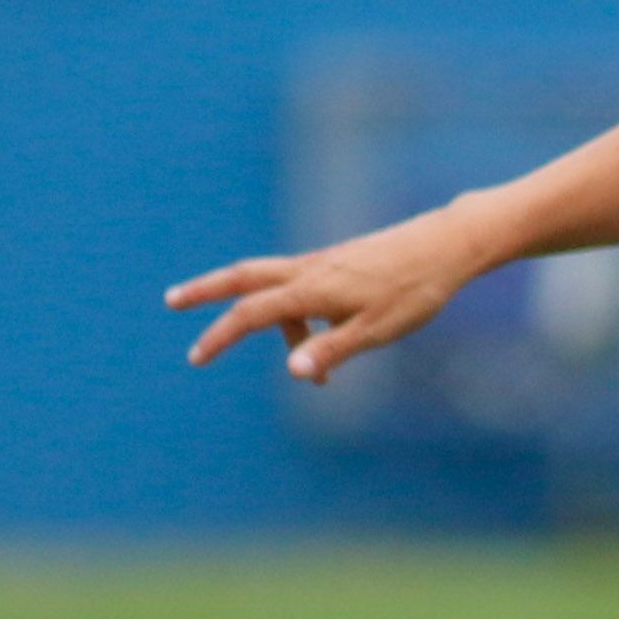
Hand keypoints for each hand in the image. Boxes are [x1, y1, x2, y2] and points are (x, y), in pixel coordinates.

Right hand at [166, 204, 502, 382]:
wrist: (448, 244)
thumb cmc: (416, 290)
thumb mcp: (377, 330)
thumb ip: (332, 350)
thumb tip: (293, 374)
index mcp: (312, 289)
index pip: (250, 314)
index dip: (218, 336)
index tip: (195, 357)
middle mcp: (309, 270)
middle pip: (242, 277)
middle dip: (205, 290)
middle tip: (171, 301)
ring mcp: (323, 262)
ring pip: (275, 283)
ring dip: (268, 317)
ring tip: (306, 362)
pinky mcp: (340, 262)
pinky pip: (303, 286)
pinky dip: (299, 312)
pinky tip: (327, 336)